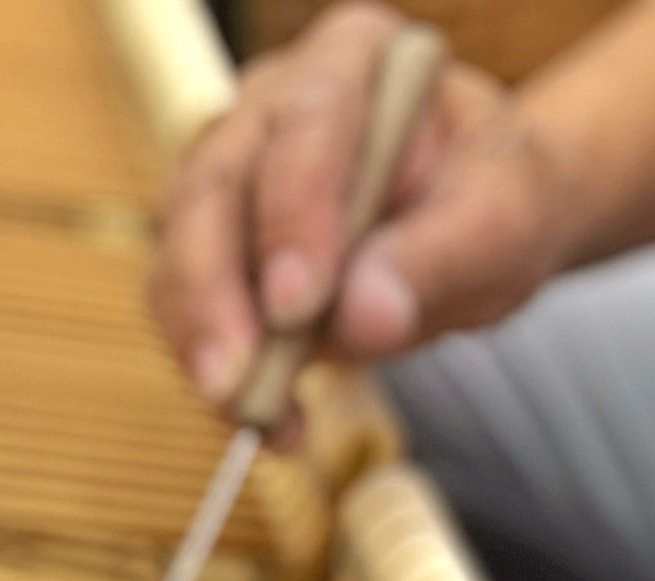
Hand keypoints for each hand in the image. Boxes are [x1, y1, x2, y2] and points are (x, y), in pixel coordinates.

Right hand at [152, 2, 578, 407]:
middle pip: (210, 191)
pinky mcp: (201, 250)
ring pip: (175, 256)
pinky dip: (215, 377)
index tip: (298, 307)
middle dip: (215, 296)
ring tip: (255, 417)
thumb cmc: (489, 206)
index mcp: (353, 59)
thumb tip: (363, 317)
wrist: (468, 234)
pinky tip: (268, 422)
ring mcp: (223, 179)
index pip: (307, 125)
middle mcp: (269, 108)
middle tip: (236, 383)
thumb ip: (442, 256)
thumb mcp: (504, 222)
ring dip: (202, 347)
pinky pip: (182, 313)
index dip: (292, 216)